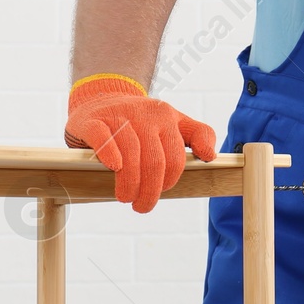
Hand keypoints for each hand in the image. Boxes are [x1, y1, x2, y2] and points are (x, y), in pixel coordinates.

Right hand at [64, 73, 216, 212]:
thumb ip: (199, 135)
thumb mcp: (174, 122)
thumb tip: (210, 156)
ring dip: (129, 183)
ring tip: (126, 197)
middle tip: (141, 206)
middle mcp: (145, 114)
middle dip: (149, 190)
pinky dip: (109, 154)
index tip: (160, 193)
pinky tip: (113, 167)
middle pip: (154, 161)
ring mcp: (118, 116)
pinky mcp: (94, 120)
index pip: (175, 158)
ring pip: (130, 153)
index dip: (169, 182)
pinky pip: (103, 138)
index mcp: (166, 117)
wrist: (101, 97)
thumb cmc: (140, 120)